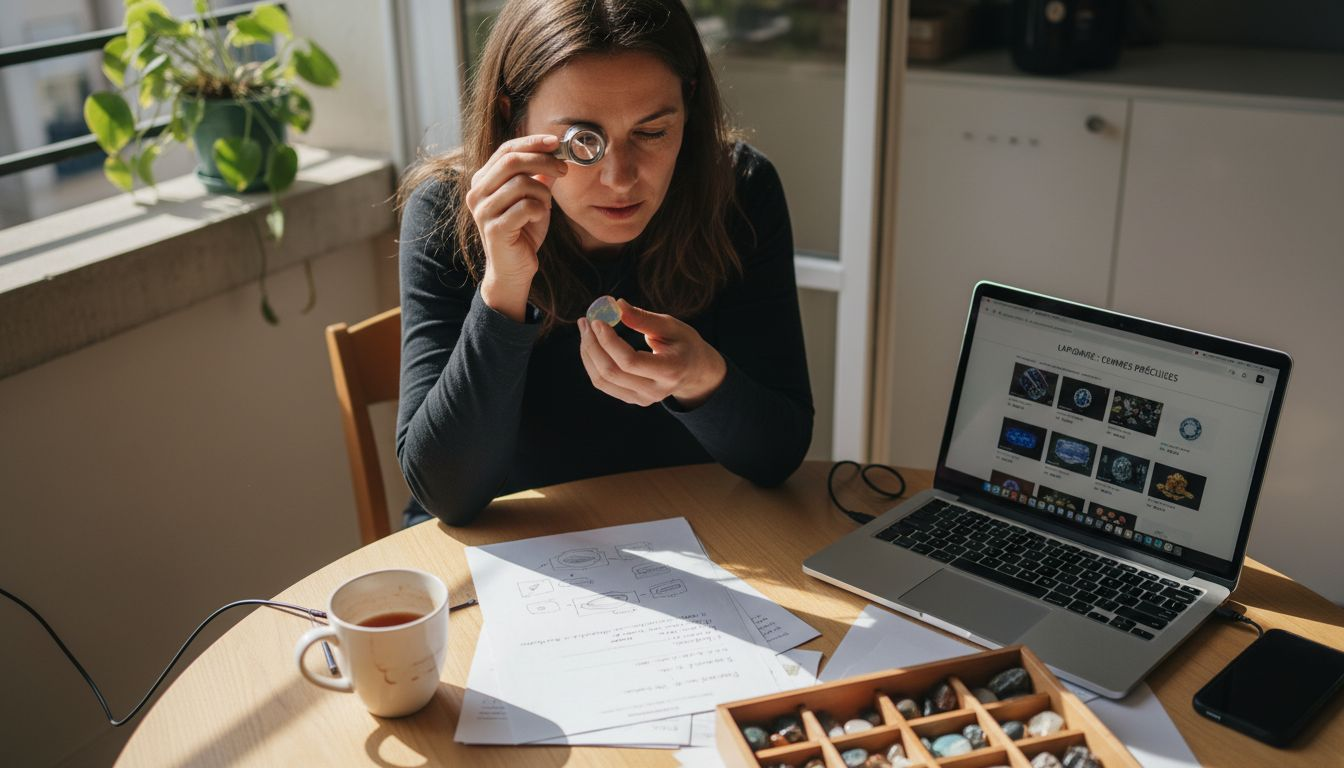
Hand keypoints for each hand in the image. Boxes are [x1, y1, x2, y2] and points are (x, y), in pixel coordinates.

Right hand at [464, 134, 567, 320]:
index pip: (505, 150)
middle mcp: (477, 193)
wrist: (514, 269)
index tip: (555, 142)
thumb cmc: (523, 232)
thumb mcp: (534, 199)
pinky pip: (525, 207)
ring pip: (520, 184)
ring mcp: (483, 211)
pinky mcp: (494, 229)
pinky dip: (539, 210)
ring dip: (542, 193)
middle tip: (563, 170)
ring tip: (545, 206)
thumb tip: (555, 153)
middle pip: (511, 161)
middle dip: (543, 161)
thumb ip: (539, 177)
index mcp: (483, 181)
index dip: (531, 142)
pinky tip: (539, 218)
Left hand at [577, 299, 726, 408]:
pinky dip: (592, 362)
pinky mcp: (632, 399)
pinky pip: (603, 383)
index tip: (597, 320)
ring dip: (588, 353)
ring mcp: (642, 399)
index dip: (609, 341)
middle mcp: (655, 391)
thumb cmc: (684, 343)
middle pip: (612, 372)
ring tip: (586, 328)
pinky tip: (591, 343)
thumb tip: (616, 305)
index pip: (630, 361)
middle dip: (593, 345)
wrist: (695, 371)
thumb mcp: (671, 326)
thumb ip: (643, 319)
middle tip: (585, 321)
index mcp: (670, 370)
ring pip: (602, 380)